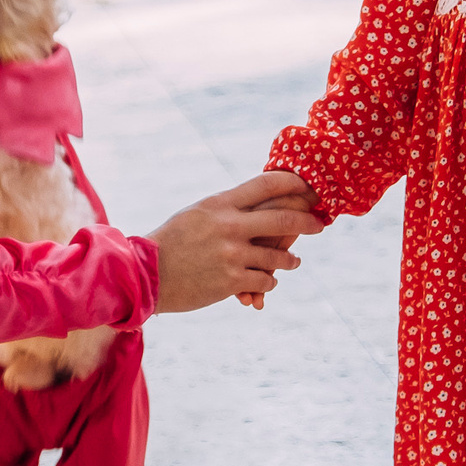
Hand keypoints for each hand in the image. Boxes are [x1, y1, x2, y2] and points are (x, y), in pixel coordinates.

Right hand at [150, 171, 319, 313]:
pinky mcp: (231, 281)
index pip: (266, 185)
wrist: (146, 274)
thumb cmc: (171, 241)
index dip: (293, 183)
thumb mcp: (197, 213)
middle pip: (283, 220)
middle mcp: (229, 226)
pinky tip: (269, 281)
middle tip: (319, 224)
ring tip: (294, 261)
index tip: (308, 186)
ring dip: (290, 260)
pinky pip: (265, 280)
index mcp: (220, 204)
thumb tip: (257, 201)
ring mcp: (232, 255)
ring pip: (278, 257)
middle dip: (307, 222)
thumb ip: (227, 208)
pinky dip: (270, 282)